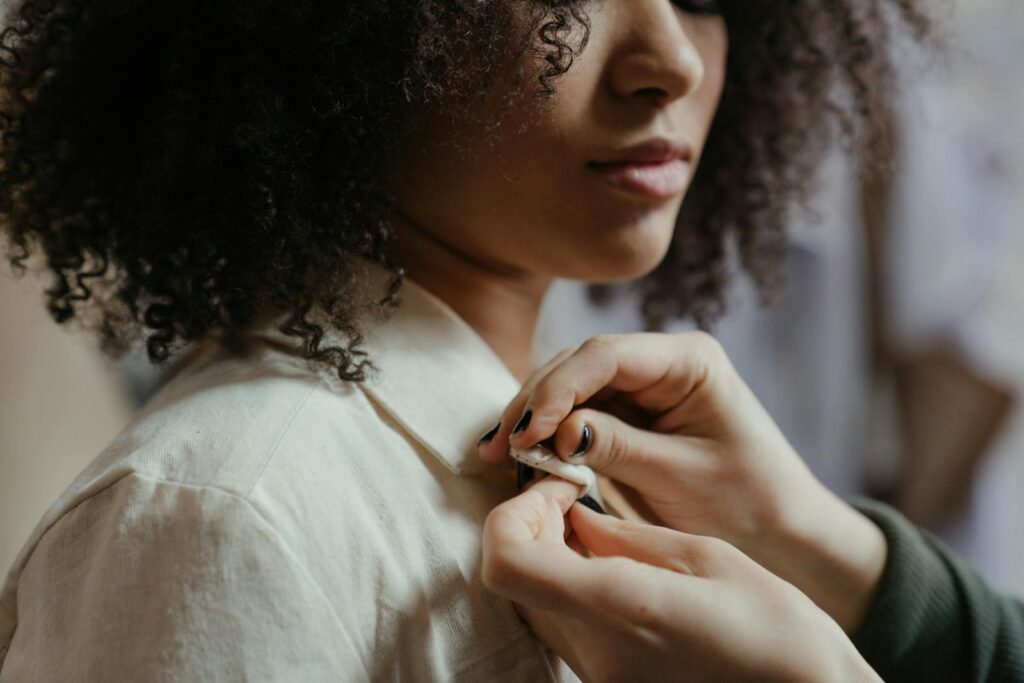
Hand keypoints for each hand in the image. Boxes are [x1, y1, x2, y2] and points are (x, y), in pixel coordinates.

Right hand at [478, 332, 886, 631]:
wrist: (783, 532)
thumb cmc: (748, 502)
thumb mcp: (679, 477)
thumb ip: (616, 447)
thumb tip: (555, 432)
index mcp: (689, 360)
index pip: (605, 356)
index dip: (557, 390)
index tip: (525, 432)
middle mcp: (663, 361)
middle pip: (580, 364)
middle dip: (535, 403)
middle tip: (496, 446)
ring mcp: (646, 384)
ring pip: (573, 386)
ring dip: (535, 417)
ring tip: (497, 452)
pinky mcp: (634, 411)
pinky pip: (581, 411)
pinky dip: (551, 432)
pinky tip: (523, 452)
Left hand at [481, 477, 880, 682]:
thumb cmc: (779, 632)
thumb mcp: (706, 558)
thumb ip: (625, 536)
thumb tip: (573, 516)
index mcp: (619, 608)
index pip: (506, 562)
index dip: (512, 514)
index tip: (557, 487)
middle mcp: (595, 652)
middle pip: (512, 579)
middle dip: (528, 525)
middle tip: (570, 498)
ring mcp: (598, 677)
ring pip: (532, 602)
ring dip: (544, 554)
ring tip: (591, 528)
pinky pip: (561, 626)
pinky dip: (565, 585)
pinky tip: (607, 565)